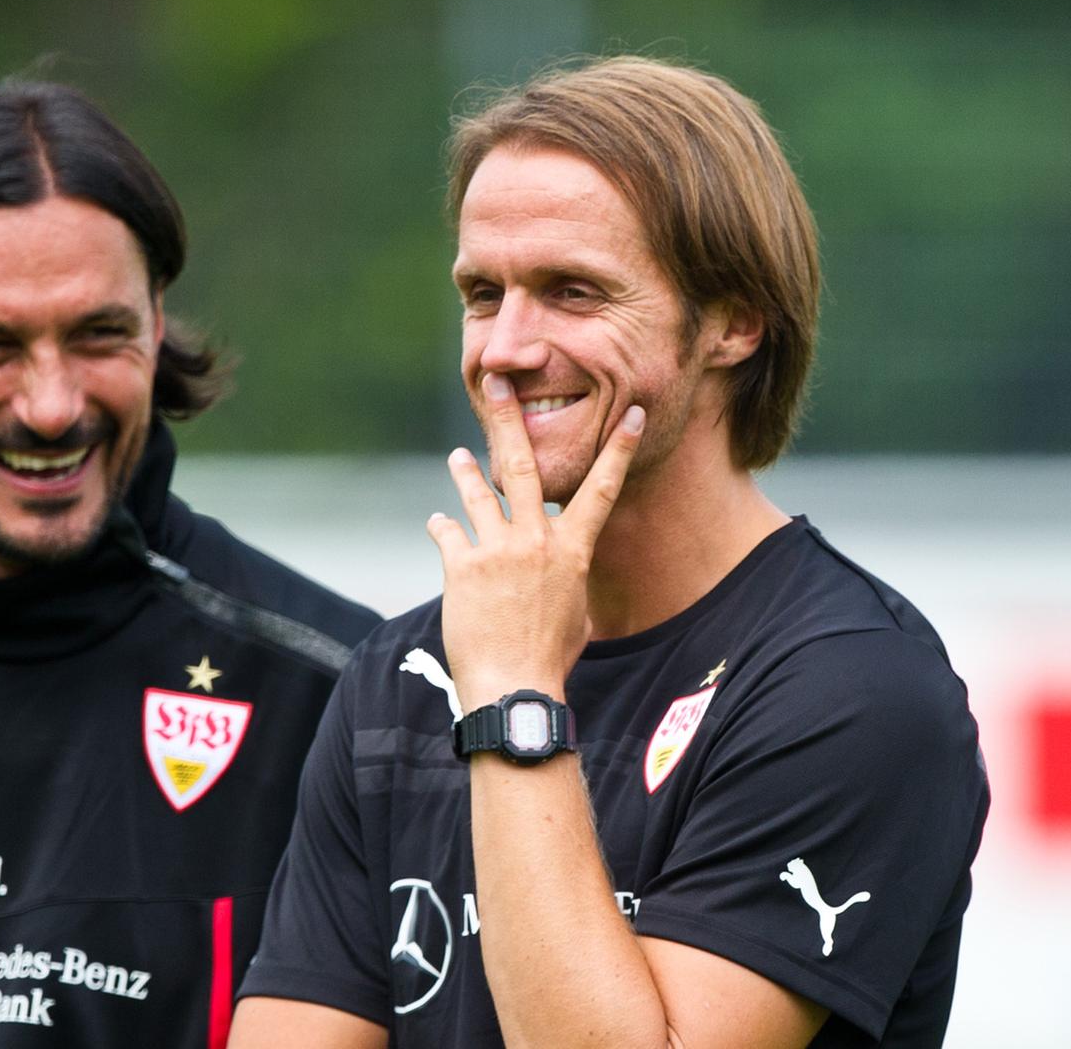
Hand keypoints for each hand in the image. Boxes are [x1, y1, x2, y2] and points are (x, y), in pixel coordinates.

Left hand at [425, 374, 644, 711]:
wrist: (514, 687)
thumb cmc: (551, 658)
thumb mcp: (576, 612)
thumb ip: (568, 578)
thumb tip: (564, 570)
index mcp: (572, 550)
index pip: (603, 488)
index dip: (619, 448)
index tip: (632, 411)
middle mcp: (535, 540)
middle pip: (522, 466)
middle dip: (509, 419)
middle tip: (495, 382)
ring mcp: (497, 550)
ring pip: (477, 494)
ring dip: (466, 471)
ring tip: (459, 456)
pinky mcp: (462, 566)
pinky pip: (449, 534)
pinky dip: (443, 527)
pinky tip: (438, 523)